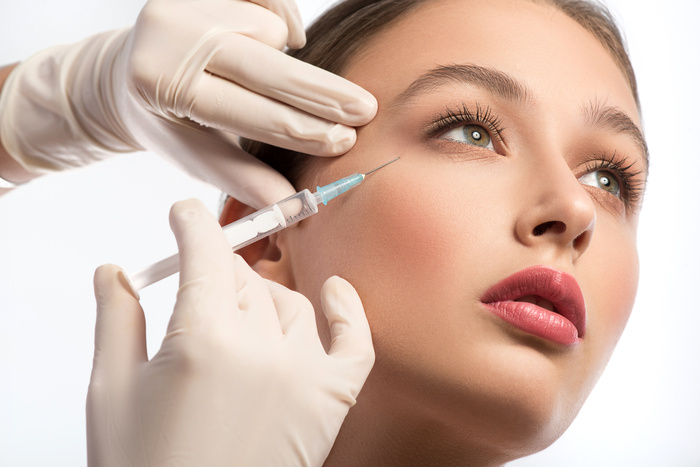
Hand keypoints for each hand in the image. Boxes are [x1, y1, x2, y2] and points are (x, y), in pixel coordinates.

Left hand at [0, 0, 376, 206]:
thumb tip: (292, 204)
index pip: (251, 113)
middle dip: (324, 92)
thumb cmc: (163, 122)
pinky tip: (280, 46)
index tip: (345, 140)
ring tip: (282, 84)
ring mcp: (185, 3)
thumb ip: (241, 178)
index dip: (304, 129)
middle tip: (365, 108)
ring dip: (288, 62)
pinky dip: (281, 30)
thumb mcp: (193, 156)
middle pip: (268, 68)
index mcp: (161, 84)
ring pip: (272, 34)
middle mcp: (169, 35)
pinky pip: (268, 7)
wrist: (126, 73)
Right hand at [87, 199, 374, 465]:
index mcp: (203, 339)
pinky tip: (335, 291)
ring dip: (260, 300)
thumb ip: (116, 319)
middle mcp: (262, 350)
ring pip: (290, 304)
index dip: (192, 225)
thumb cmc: (145, 466)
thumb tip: (114, 269)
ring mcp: (304, 376)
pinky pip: (355, 344)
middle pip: (245, 278)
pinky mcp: (330, 404)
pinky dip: (348, 313)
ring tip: (233, 322)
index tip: (185, 216)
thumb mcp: (112, 391)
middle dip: (215, 273)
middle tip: (197, 290)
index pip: (206, 253)